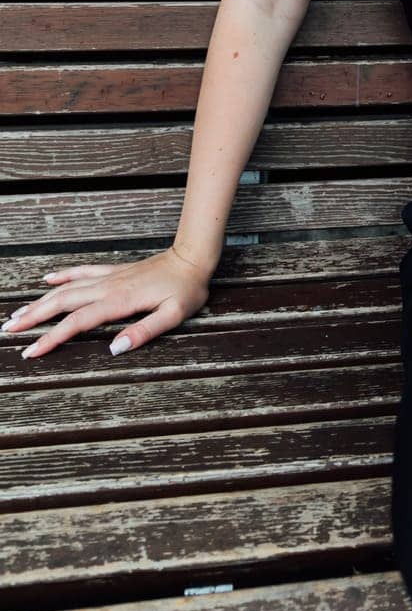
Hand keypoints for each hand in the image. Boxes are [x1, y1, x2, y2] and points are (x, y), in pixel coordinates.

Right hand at [0, 246, 212, 359]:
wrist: (193, 258)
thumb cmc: (186, 289)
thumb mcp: (173, 315)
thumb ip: (144, 331)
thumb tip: (114, 348)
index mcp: (119, 301)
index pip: (77, 322)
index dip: (52, 338)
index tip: (31, 352)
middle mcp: (108, 287)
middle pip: (62, 303)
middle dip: (33, 318)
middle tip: (8, 331)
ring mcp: (109, 277)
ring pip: (66, 289)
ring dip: (40, 301)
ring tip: (17, 314)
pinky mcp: (114, 271)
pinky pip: (82, 272)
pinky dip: (62, 276)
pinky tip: (46, 280)